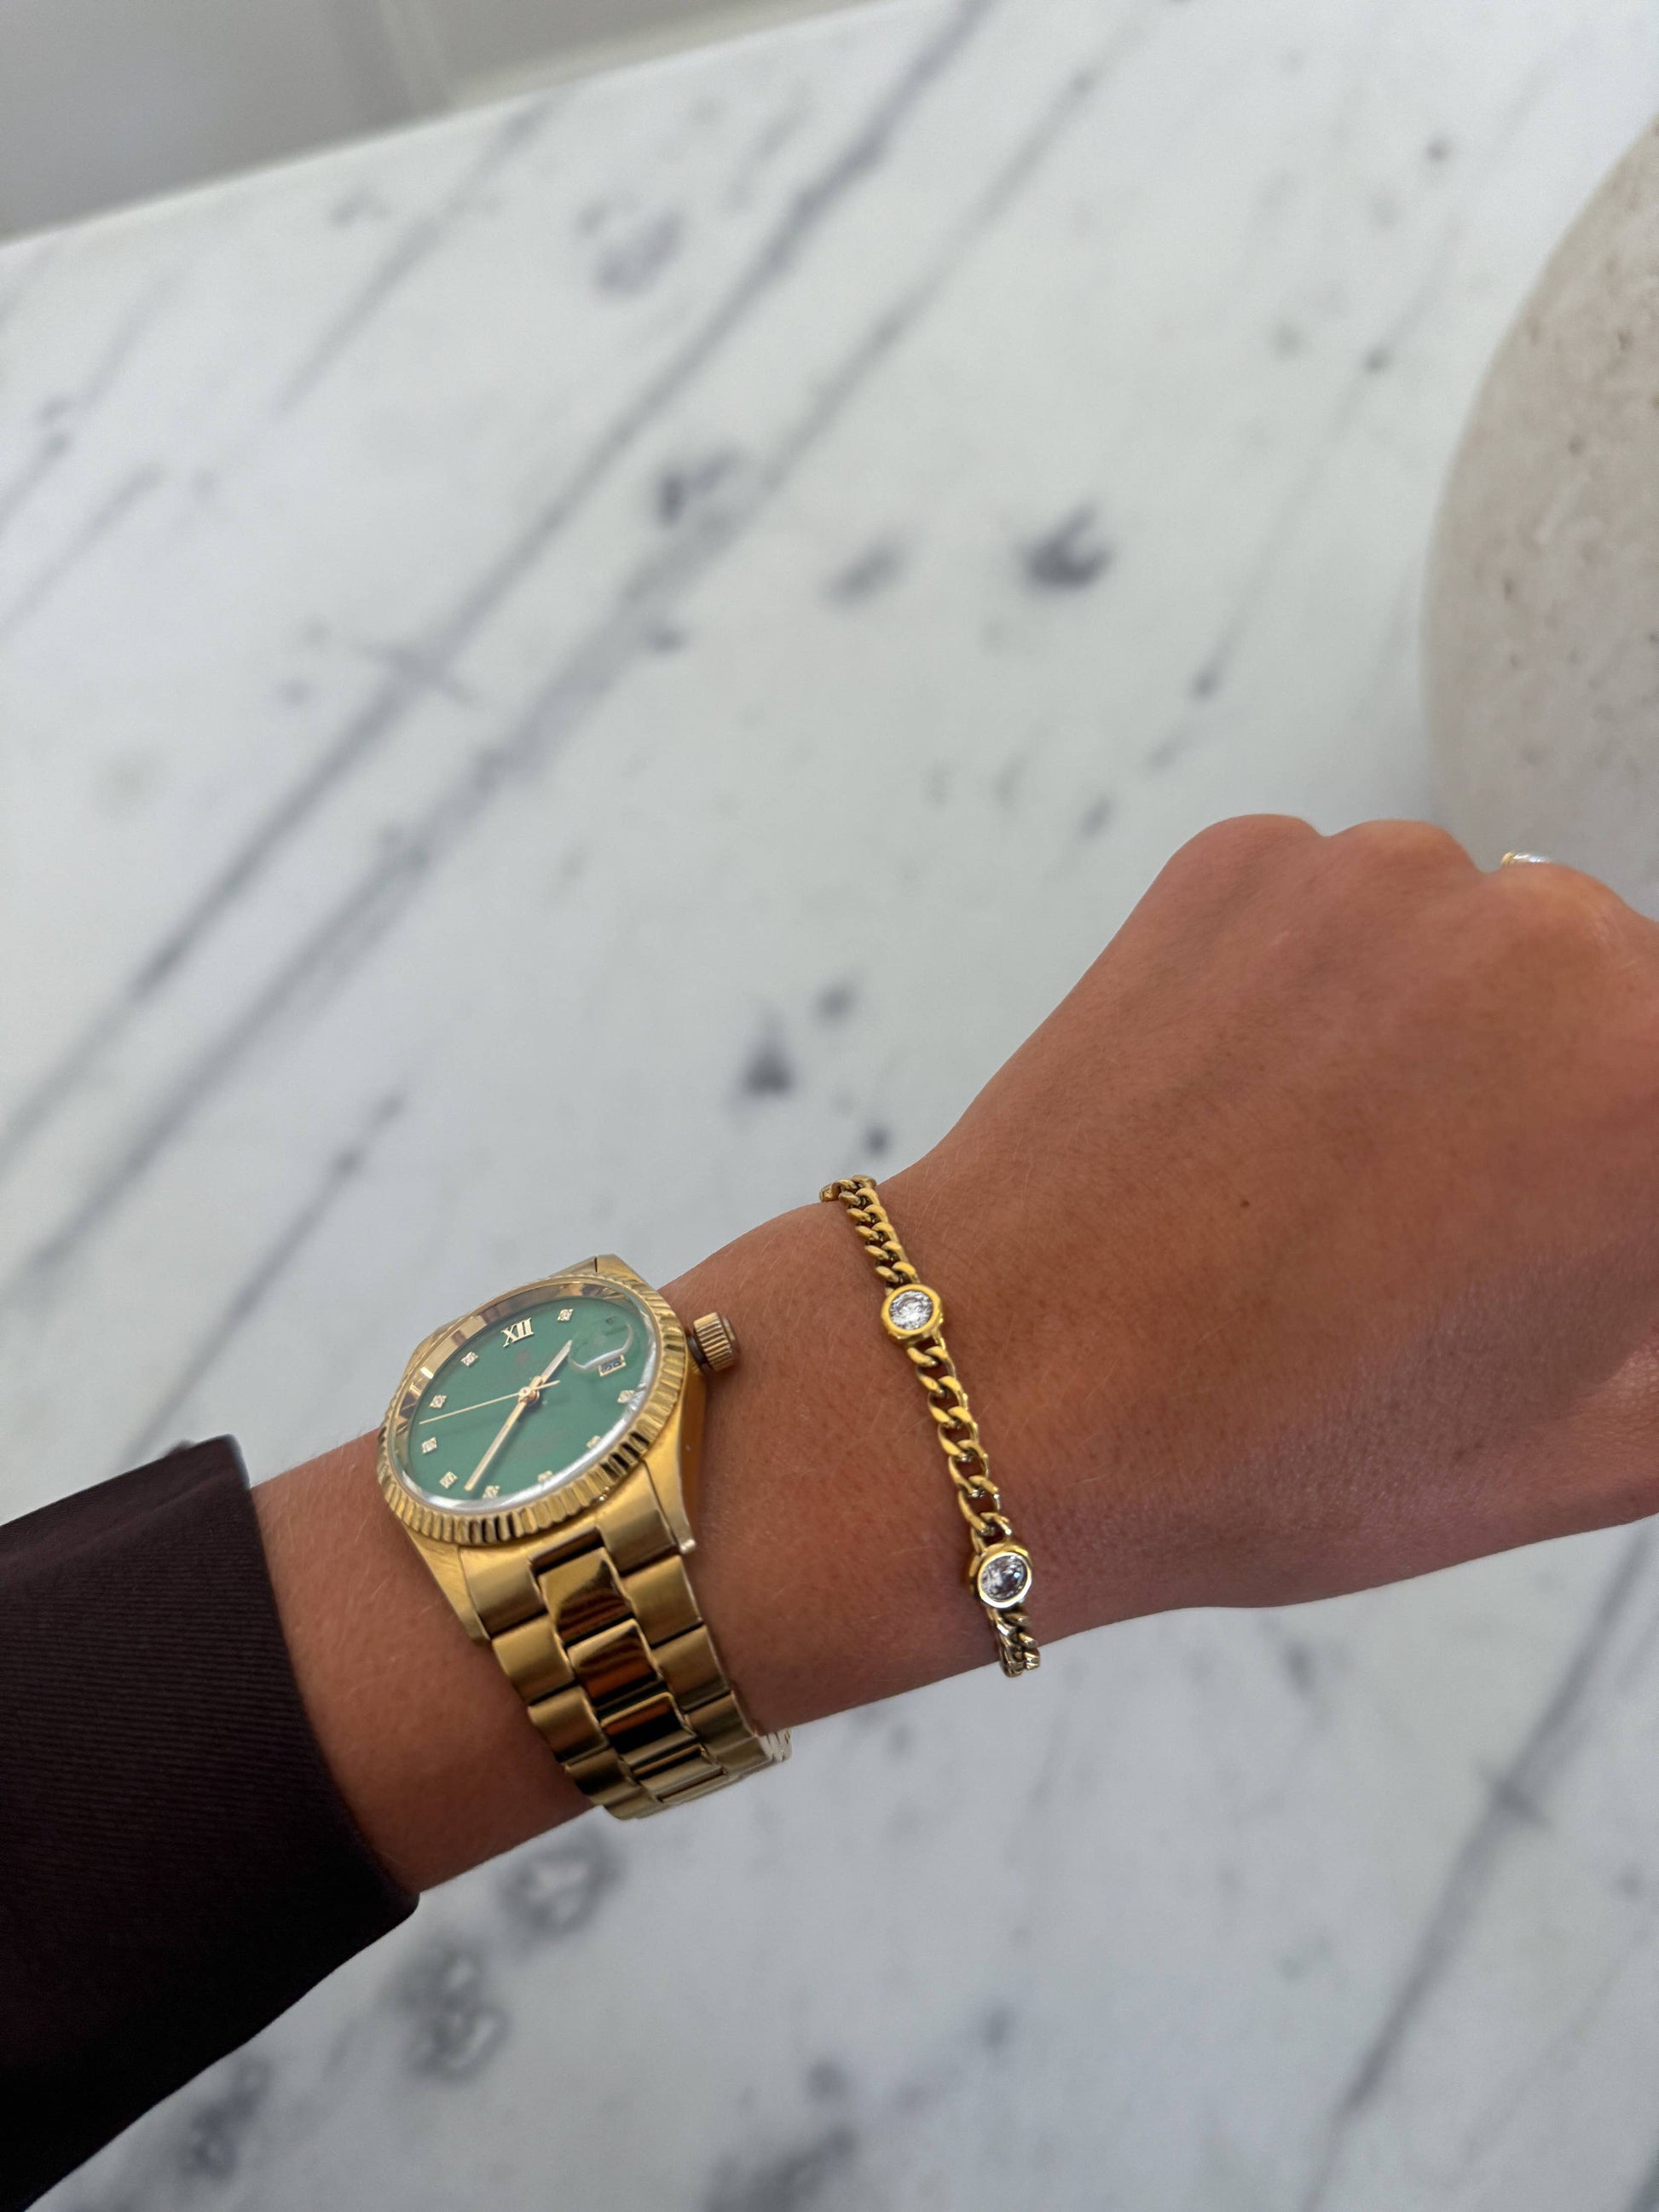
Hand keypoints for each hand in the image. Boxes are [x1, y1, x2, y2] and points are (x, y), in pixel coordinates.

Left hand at [260, 814, 1658, 1885]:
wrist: (995, 1384)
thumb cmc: (1276, 1447)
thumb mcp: (1580, 1455)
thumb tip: (1647, 1250)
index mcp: (1652, 1086)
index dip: (1613, 1192)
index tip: (1555, 1240)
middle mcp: (1546, 935)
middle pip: (1612, 1004)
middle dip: (1561, 1105)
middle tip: (1441, 1233)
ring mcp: (1379, 875)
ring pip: (1476, 948)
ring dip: (1445, 1037)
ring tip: (1326, 1181)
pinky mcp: (1245, 860)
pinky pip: (1342, 914)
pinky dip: (1322, 991)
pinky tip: (1250, 1112)